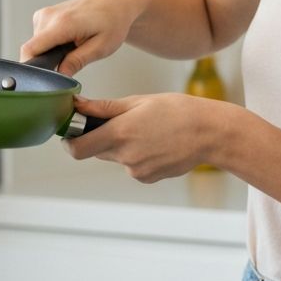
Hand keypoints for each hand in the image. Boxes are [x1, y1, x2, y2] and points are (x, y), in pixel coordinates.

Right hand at [20, 0, 143, 76]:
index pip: (30, 49)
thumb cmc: (113, 22)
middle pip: (33, 50)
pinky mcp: (44, 14)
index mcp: (62, 23)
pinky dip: (50, 43)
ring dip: (50, 52)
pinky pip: (39, 37)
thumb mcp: (101, 47)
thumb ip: (77, 61)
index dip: (32, 67)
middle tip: (70, 60)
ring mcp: (45, 13)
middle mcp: (49, 15)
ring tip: (72, 47)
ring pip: (35, 45)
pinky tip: (68, 40)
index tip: (43, 78)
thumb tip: (60, 75)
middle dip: (46, 61)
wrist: (116, 3)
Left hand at [63, 93, 235, 182]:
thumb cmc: (178, 111)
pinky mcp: (148, 178)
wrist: (210, 133)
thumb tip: (78, 105)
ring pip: (116, 157)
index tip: (72, 130)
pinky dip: (138, 155)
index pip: (77, 148)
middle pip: (96, 151)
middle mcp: (125, 156)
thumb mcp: (139, 101)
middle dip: (99, 138)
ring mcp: (137, 170)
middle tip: (118, 122)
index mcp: (119, 133)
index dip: (69, 140)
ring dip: (122, 145)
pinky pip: (133, 165)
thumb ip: (105, 107)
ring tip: (148, 130)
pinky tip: (158, 143)